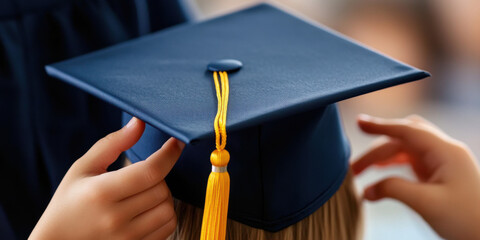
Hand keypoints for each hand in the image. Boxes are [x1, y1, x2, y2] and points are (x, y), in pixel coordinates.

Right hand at [29, 117, 184, 239]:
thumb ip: (112, 144)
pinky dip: (165, 214)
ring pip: (169, 208)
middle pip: (162, 188)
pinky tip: (147, 210)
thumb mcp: (82, 168)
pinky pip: (169, 227)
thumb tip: (140, 122)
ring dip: (163, 196)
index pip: (150, 171)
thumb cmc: (69, 202)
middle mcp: (116, 218)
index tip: (177, 142)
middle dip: (158, 176)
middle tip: (141, 176)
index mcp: (101, 192)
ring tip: (143, 194)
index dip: (169, 153)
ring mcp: (127, 238)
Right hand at [352, 114, 479, 239]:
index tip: (359, 123)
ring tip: (361, 172)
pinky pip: (411, 162)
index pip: (408, 130)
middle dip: (377, 148)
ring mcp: (443, 163)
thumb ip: (394, 189)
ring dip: (383, 158)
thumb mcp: (427, 204)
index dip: (381, 126)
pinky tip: (380, 173)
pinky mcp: (440, 175)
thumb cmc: (469, 221)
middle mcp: (445, 152)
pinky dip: (393, 166)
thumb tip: (368, 190)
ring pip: (406, 150)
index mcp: (446, 152)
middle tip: (354, 166)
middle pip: (403, 140)